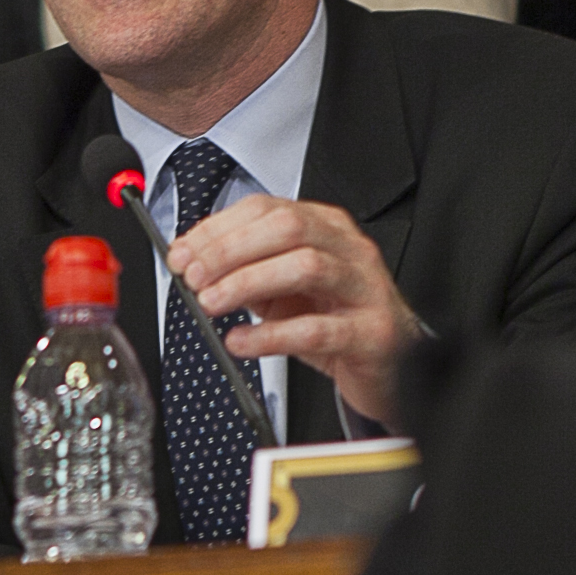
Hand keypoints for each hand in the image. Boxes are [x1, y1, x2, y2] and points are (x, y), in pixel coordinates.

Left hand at [165, 195, 420, 428]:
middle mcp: (350, 249)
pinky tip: (241, 341)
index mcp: (327, 227)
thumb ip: (248, 270)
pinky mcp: (371, 333)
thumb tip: (193, 262)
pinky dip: (271, 335)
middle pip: (287, 228)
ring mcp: (365, 289)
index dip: (218, 228)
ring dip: (248, 282)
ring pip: (305, 267)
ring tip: (211, 303)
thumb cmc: (336, 319)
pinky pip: (317, 329)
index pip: (267, 209)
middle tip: (194, 276)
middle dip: (231, 249)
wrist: (392, 365)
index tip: (183, 252)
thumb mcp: (286, 288)